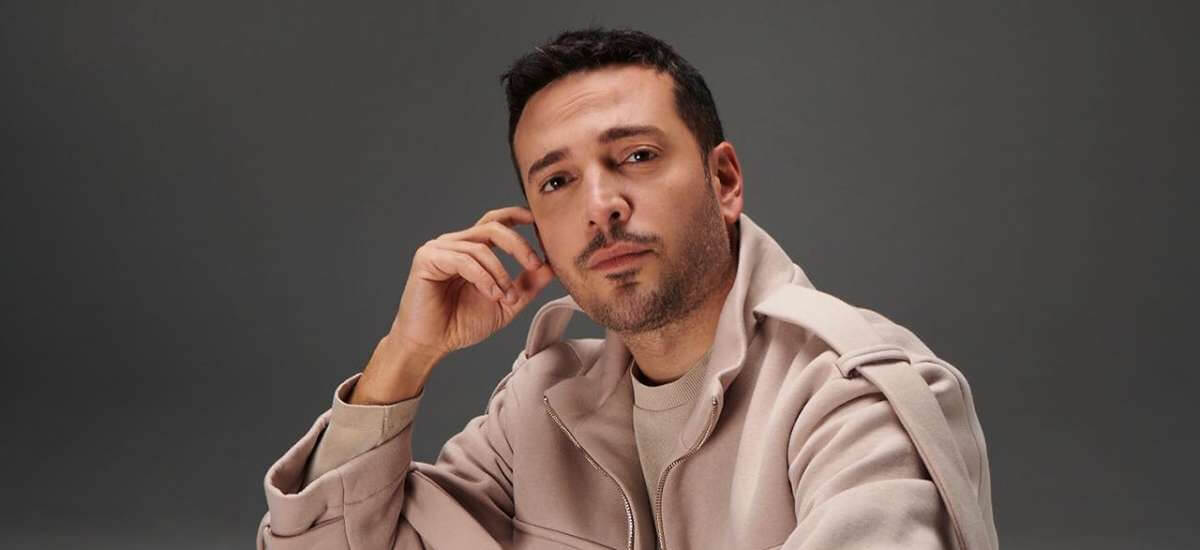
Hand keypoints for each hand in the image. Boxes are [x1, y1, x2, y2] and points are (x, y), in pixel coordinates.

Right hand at [388, 206, 555, 361]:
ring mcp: (440, 248)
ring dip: (501, 273)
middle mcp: (455, 243)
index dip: (517, 215)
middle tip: (534, 264)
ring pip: (480, 247)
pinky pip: (464, 260)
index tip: (538, 223)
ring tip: (506, 296)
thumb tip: (552, 267)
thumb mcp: (505, 303)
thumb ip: (527, 284)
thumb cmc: (460, 324)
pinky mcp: (428, 259)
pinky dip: (484, 277)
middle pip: (493, 227)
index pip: (496, 222)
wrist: (430, 345)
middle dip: (518, 244)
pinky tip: (492, 294)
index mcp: (472, 249)